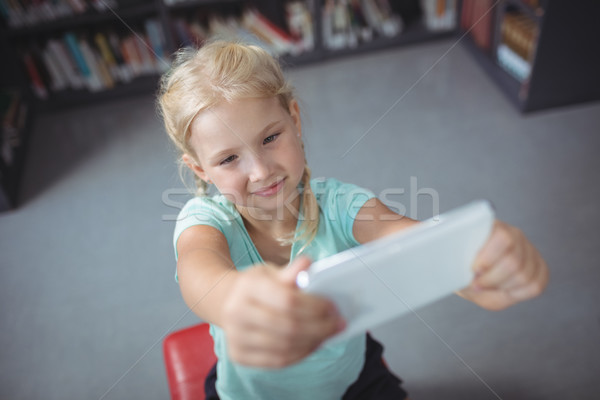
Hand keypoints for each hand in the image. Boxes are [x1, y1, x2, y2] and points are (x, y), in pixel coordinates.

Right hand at [221, 256, 344, 367]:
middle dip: (320, 327)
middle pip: (288, 327)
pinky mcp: (238, 355)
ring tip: (328, 334)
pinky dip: (300, 354)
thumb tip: (308, 263)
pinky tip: (312, 344)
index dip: (314, 306)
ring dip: (313, 342)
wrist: (226, 302)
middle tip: (337, 324)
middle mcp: (237, 313)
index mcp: (247, 287)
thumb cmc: (256, 285)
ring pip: (285, 347)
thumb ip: (290, 272)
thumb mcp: (270, 272)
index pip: (287, 300)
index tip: (333, 307)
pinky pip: (277, 361)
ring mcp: (235, 337)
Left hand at [457, 220, 548, 310]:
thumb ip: (465, 271)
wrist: (468, 267)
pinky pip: (536, 285)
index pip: (503, 238)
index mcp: (494, 226)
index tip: (474, 270)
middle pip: (514, 262)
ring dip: (503, 287)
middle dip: (492, 279)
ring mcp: (529, 250)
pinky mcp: (539, 266)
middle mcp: (515, 235)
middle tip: (477, 283)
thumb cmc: (461, 265)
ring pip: (525, 275)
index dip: (488, 258)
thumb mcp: (456, 267)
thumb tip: (472, 279)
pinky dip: (518, 293)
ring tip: (487, 286)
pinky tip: (503, 290)